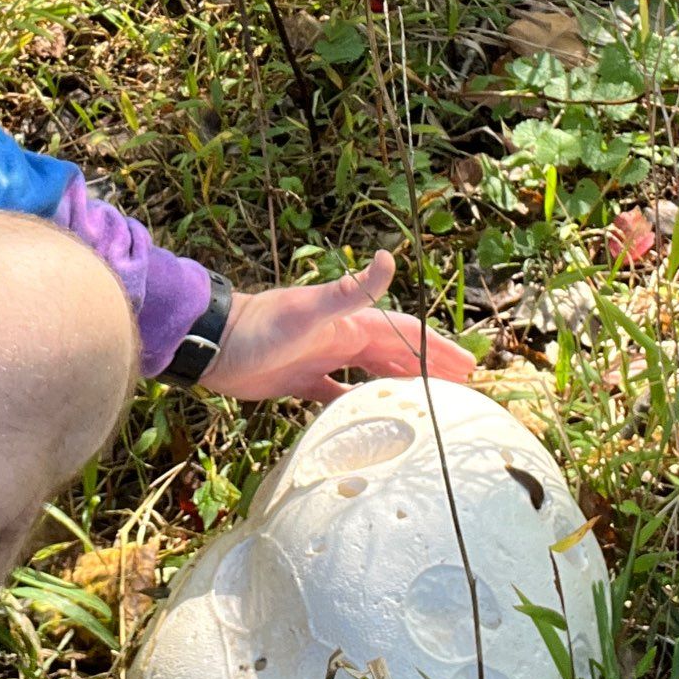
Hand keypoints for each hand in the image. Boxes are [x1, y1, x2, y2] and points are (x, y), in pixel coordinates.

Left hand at [199, 250, 475, 403]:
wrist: (212, 344)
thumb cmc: (259, 328)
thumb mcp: (309, 311)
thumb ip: (350, 291)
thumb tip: (390, 257)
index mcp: (348, 324)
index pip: (404, 334)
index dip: (435, 347)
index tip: (467, 365)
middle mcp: (339, 339)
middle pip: (395, 355)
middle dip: (428, 368)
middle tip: (462, 388)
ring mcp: (320, 360)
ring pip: (371, 375)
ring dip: (400, 385)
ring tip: (428, 403)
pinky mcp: (300, 383)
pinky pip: (338, 396)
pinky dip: (358, 404)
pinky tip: (372, 420)